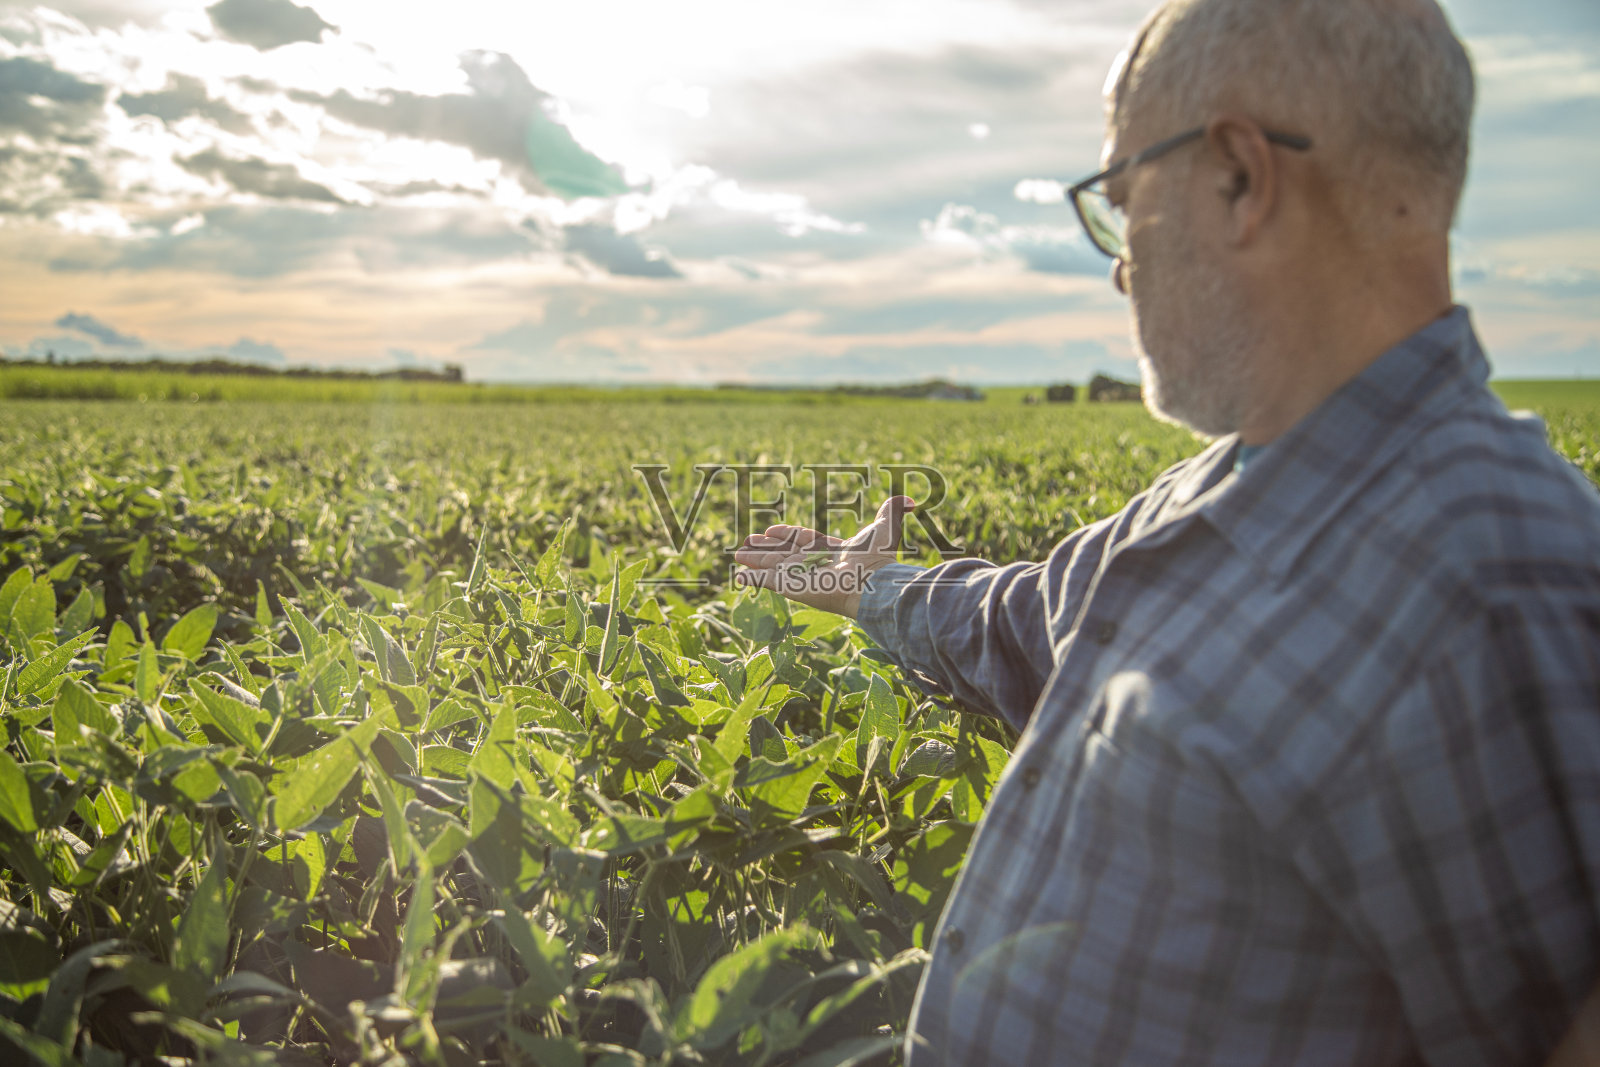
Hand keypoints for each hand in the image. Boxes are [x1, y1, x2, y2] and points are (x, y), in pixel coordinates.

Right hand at [732, 496, 913, 617]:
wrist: (870, 583)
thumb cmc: (877, 557)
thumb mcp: (884, 527)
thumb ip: (891, 511)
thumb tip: (910, 499)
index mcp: (831, 552)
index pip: (804, 541)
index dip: (787, 534)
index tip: (771, 528)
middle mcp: (814, 566)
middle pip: (784, 554)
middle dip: (765, 548)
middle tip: (747, 541)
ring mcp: (801, 578)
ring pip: (772, 566)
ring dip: (755, 560)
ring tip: (738, 553)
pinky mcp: (791, 587)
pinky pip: (767, 582)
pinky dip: (752, 579)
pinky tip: (740, 577)